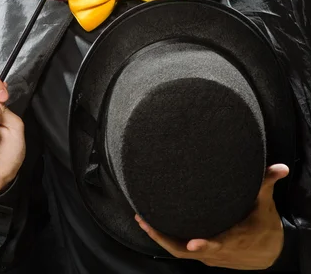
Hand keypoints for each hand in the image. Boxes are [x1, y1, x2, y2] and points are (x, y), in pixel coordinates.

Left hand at [135, 164, 288, 269]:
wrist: (266, 252)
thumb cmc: (263, 224)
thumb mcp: (265, 204)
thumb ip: (267, 183)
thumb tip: (280, 167)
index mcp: (235, 239)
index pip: (218, 244)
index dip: (206, 245)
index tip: (193, 242)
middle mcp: (217, 250)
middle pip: (187, 250)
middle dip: (164, 238)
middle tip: (145, 220)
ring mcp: (207, 253)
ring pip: (179, 250)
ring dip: (159, 237)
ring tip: (141, 219)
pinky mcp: (202, 253)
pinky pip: (179, 248)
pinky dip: (165, 238)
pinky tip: (151, 224)